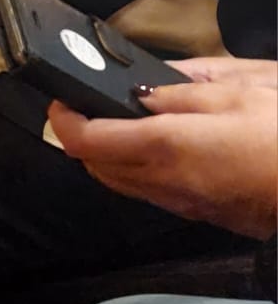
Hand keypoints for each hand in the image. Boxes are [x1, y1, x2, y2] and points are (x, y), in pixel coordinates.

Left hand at [48, 59, 277, 239]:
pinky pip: (148, 191)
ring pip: (118, 181)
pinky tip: (159, 147)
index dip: (64, 118)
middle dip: (82, 136)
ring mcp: (179, 202)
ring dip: (107, 155)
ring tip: (124, 122)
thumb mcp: (240, 92)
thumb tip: (141, 90)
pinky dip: (136, 169)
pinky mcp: (197, 213)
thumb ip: (183, 90)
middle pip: (93, 165)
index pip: (85, 140)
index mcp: (165, 146)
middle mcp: (162, 180)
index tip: (63, 97)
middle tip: (92, 105)